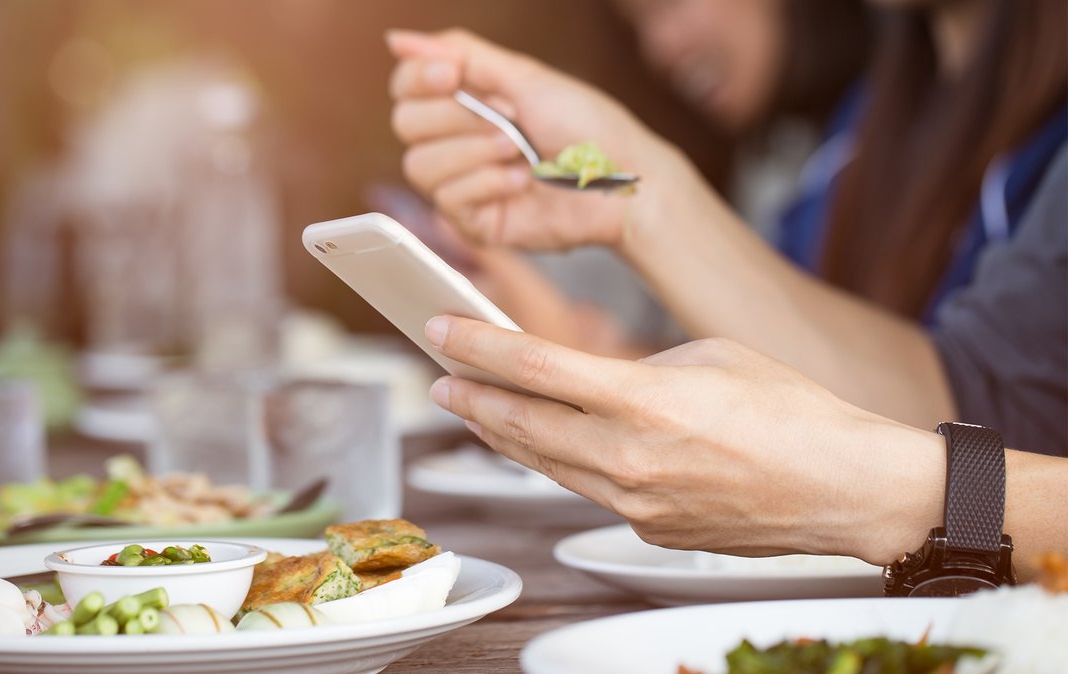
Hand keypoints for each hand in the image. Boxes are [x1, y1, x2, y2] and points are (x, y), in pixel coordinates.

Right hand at [386, 29, 668, 249]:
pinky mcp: (474, 222)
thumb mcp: (524, 77)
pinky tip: (521, 181)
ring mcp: (464, 183)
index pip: (405, 88)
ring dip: (473, 152)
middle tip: (508, 120)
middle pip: (406, 124)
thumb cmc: (586, 126)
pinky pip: (447, 200)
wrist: (621, 180)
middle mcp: (457, 142)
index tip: (452, 75)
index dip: (418, 79)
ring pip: (419, 166)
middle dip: (458, 118)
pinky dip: (487, 184)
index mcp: (466, 102)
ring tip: (519, 152)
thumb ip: (462, 54)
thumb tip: (397, 39)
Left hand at [423, 315, 944, 563]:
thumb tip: (597, 383)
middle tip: (437, 374)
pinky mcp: (647, 528)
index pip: (534, 367)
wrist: (846, 488)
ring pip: (543, 463)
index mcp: (645, 400)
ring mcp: (634, 502)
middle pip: (522, 423)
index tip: (439, 328)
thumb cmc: (793, 411)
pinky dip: (553, 461)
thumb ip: (639, 368)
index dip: (476, 345)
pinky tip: (540, 444)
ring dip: (499, 433)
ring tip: (471, 408)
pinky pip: (584, 488)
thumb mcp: (709, 356)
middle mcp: (629, 458)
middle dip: (471, 395)